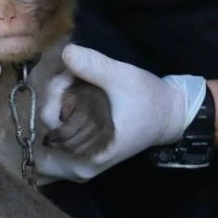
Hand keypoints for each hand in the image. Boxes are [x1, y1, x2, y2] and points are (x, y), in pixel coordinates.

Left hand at [36, 44, 205, 182]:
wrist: (171, 114)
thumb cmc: (148, 100)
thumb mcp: (122, 79)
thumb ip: (94, 66)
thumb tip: (65, 53)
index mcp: (86, 158)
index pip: (47, 128)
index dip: (52, 97)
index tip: (69, 77)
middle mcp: (78, 164)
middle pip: (46, 124)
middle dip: (55, 94)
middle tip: (72, 74)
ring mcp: (80, 156)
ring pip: (53, 123)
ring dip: (59, 98)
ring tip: (76, 79)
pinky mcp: (85, 145)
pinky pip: (62, 124)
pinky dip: (65, 104)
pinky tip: (78, 88)